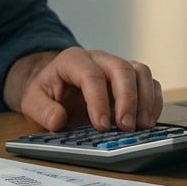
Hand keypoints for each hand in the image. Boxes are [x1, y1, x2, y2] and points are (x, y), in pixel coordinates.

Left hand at [5, 47, 161, 132]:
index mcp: (73, 60)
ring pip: (140, 72)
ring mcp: (117, 66)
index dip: (98, 101)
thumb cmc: (48, 92)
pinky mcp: (131, 78)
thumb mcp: (32, 101)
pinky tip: (148, 121)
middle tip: (125, 127)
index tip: (102, 126)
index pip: (91, 75)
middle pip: (121, 70)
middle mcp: (99, 58)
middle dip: (127, 100)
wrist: (56, 85)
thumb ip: (42, 110)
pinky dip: (153, 101)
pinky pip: (150, 83)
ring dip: (145, 100)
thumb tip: (58, 120)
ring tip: (141, 126)